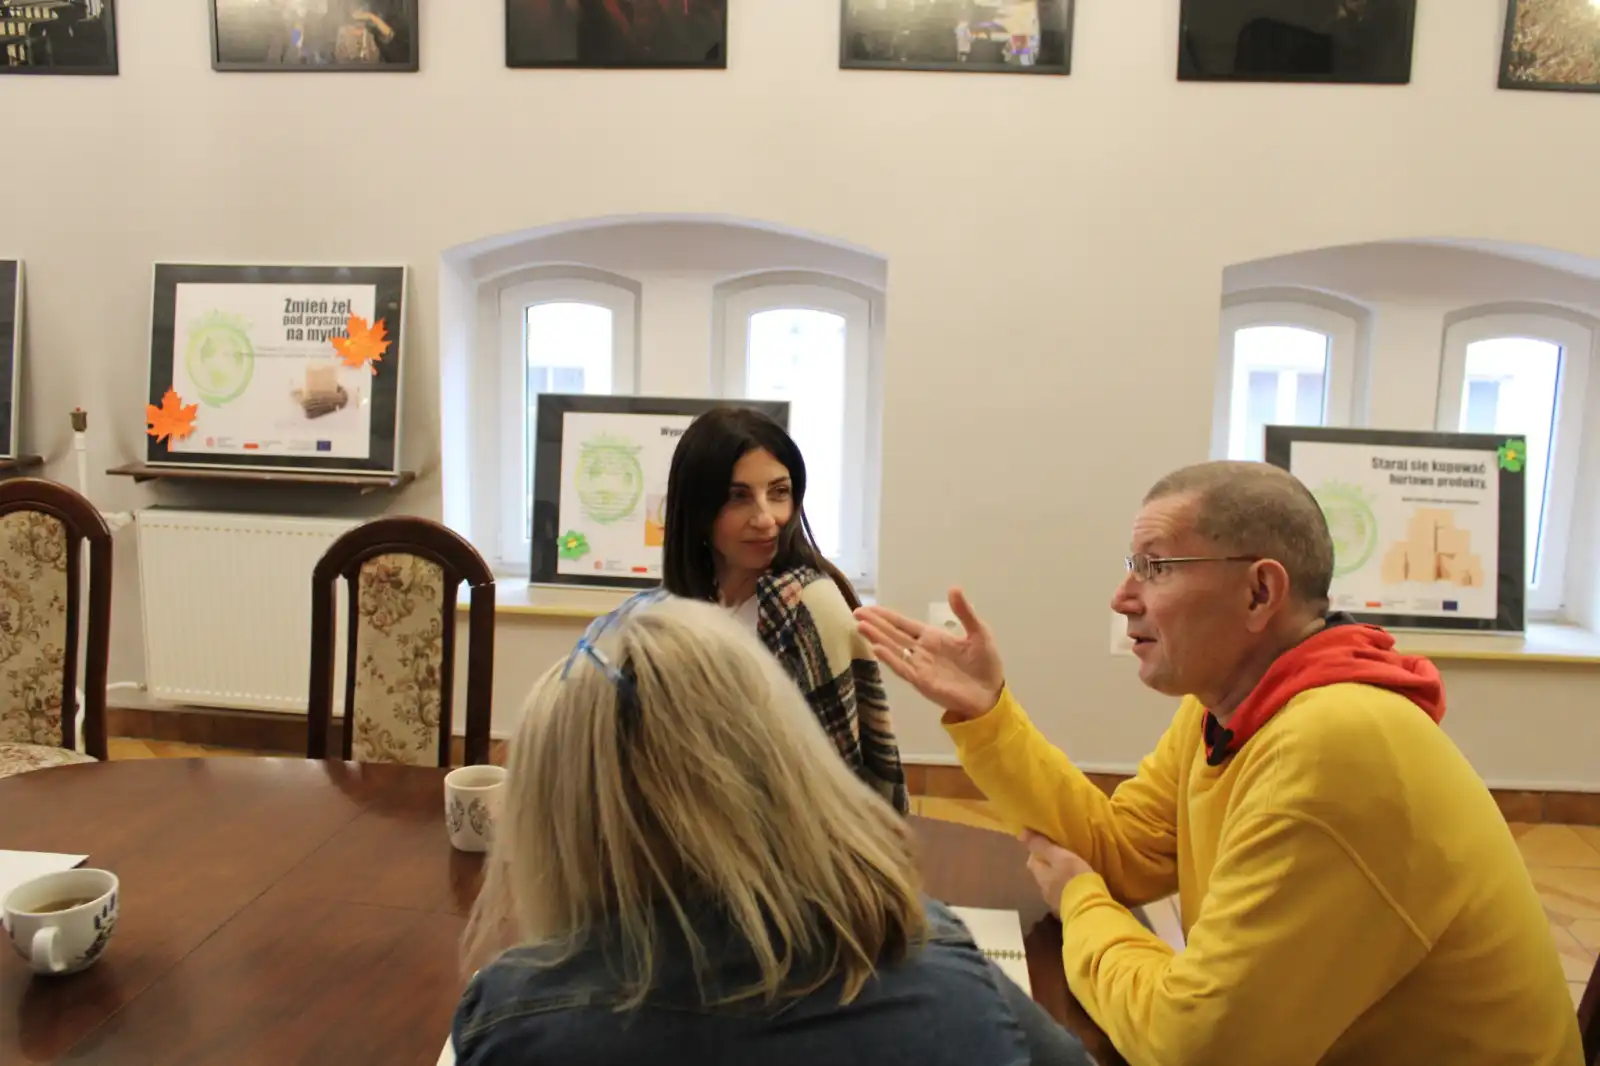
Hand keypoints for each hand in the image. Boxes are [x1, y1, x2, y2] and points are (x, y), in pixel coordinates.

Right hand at [855, 588, 1003, 719]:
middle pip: (893, 634)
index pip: (903, 624)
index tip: (868, 609)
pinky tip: (877, 649)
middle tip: (856, 613)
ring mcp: (920, 666)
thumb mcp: (979, 632)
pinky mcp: (922, 681)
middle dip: (875, 624)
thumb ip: (964, 612)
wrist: (991, 694)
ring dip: (877, 638)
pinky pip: (902, 668)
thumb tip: (953, 588)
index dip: (886, 616)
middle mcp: (921, 650)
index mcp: (932, 637)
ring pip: (893, 649)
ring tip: (861, 626)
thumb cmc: (985, 664)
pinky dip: (890, 659)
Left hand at [1022, 830, 1095, 914]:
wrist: (1089, 908)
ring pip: (1053, 887)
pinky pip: (1065, 897)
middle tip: (1061, 858)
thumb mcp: (1059, 856)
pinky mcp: (1068, 911)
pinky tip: (1079, 888)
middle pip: (1042, 875)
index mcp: (1040, 876)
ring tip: (1071, 872)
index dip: (1037, 853)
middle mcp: (1044, 891)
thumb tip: (1022, 833)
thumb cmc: (1073, 877)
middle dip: (1048, 867)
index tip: (1047, 846)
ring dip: (1059, 880)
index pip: (1032, 862)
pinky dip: (1069, 891)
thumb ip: (1041, 845)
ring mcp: (1055, 903)